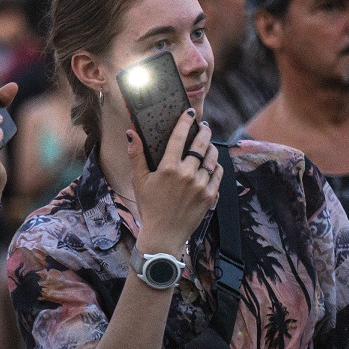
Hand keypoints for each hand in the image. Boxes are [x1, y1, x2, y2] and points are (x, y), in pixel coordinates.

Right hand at [129, 110, 221, 253]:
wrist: (164, 235)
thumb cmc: (149, 207)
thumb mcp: (139, 181)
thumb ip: (136, 156)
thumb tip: (131, 133)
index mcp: (168, 168)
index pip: (180, 137)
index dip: (186, 121)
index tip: (190, 112)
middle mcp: (187, 175)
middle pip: (201, 144)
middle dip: (204, 131)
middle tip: (204, 127)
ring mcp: (201, 186)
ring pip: (212, 158)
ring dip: (211, 148)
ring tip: (207, 146)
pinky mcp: (210, 196)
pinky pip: (218, 174)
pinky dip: (216, 166)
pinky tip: (210, 165)